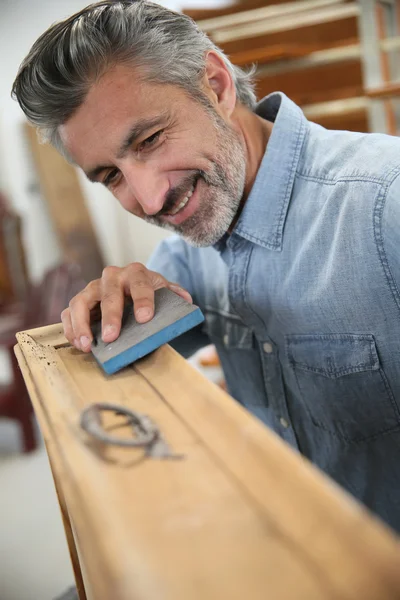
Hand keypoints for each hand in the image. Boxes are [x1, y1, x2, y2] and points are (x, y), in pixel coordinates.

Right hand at [61, 263, 191, 351]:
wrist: (134, 291)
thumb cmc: (150, 295)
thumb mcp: (164, 293)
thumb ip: (175, 296)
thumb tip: (187, 301)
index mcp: (137, 273)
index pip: (140, 284)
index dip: (143, 300)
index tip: (145, 318)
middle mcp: (112, 276)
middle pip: (109, 294)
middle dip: (110, 316)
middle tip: (112, 337)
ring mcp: (93, 288)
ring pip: (81, 301)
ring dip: (82, 324)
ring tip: (88, 345)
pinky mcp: (80, 301)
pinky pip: (69, 312)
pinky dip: (71, 328)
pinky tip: (79, 344)